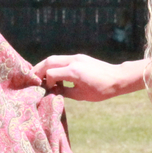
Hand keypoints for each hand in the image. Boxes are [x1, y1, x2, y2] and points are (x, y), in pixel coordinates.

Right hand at [31, 55, 145, 100]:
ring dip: (46, 66)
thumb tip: (52, 91)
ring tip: (42, 78)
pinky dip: (56, 66)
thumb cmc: (102, 90)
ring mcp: (77, 57)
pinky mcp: (80, 57)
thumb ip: (65, 92)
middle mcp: (74, 61)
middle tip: (34, 79)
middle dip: (39, 69)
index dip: (46, 82)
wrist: (118, 78)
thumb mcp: (81, 95)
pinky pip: (63, 59)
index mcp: (74, 72)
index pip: (51, 73)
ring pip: (55, 58)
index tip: (46, 90)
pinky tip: (56, 76)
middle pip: (49, 61)